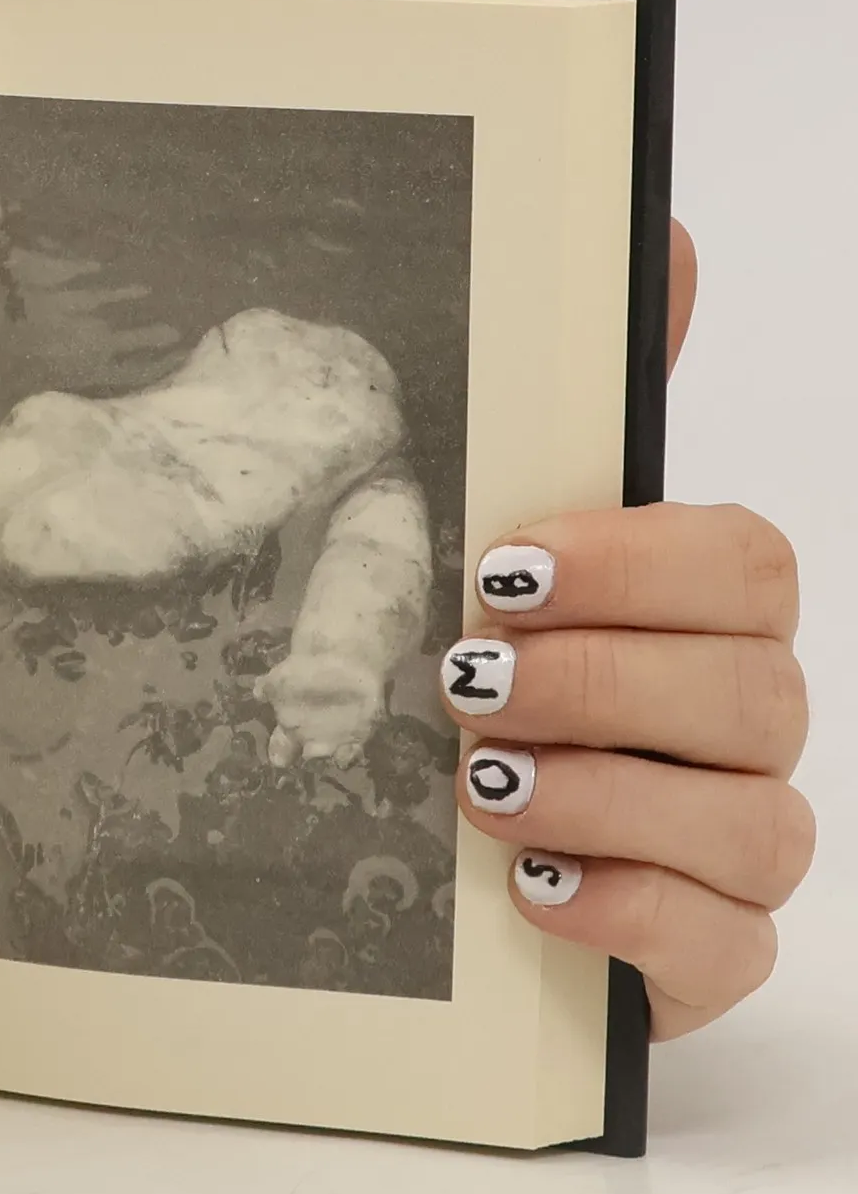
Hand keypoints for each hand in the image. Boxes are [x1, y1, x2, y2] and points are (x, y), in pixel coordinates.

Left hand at [441, 222, 811, 1037]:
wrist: (439, 849)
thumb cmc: (481, 680)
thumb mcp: (494, 541)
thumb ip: (584, 410)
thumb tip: (667, 241)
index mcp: (701, 615)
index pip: (747, 563)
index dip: (637, 562)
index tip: (505, 568)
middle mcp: (739, 725)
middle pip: (755, 689)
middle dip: (600, 682)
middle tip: (468, 683)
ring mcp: (732, 844)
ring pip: (754, 821)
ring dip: (604, 797)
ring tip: (484, 789)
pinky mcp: (700, 952)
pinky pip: (724, 947)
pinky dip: (628, 915)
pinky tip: (533, 889)